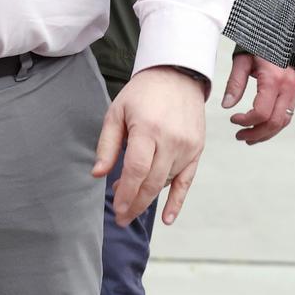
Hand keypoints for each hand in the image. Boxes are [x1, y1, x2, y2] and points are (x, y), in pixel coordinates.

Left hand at [93, 64, 208, 225]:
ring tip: (131, 205)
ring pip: (166, 183)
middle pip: (152, 182)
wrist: (178, 76)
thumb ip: (107, 144)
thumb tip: (98, 174)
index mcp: (148, 129)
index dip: (125, 193)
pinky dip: (177, 202)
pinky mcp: (197, 150)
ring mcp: (187, 146)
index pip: (136, 170)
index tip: (116, 209)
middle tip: (121, 219)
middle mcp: (171, 140)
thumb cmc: (143, 93)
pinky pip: (187, 181)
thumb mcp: (117, 112)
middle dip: (134, 204)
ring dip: (148, 198)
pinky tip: (167, 219)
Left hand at [222, 50, 294, 144]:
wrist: (278, 31)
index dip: (246, 121)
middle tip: (240, 136)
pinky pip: (287, 114)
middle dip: (256, 134)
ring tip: (249, 137)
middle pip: (275, 122)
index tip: (233, 119)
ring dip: (266, 133)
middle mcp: (288, 86)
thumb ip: (234, 84)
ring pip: (283, 122)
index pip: (262, 112)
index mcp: (274, 79)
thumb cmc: (259, 43)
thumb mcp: (242, 61)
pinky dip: (274, 125)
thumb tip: (227, 105)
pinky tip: (261, 128)